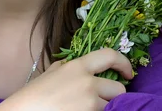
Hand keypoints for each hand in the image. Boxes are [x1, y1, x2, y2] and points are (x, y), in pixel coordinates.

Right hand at [0, 47, 133, 110]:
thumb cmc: (32, 96)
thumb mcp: (50, 73)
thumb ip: (66, 67)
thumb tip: (74, 64)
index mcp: (77, 67)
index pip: (109, 55)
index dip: (124, 62)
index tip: (129, 73)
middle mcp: (87, 83)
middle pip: (118, 89)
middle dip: (114, 96)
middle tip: (104, 101)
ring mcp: (88, 103)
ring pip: (111, 107)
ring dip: (104, 109)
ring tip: (87, 109)